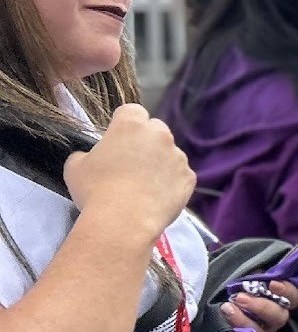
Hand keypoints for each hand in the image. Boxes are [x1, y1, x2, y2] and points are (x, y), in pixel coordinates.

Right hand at [64, 104, 195, 246]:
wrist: (124, 220)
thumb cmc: (95, 189)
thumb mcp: (75, 167)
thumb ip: (85, 154)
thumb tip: (89, 156)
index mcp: (131, 125)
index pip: (131, 111)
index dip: (123, 123)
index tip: (116, 139)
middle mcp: (160, 135)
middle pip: (155, 129)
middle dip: (144, 141)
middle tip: (130, 163)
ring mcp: (178, 156)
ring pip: (169, 153)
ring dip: (159, 162)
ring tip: (143, 186)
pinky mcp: (190, 177)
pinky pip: (179, 175)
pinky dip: (170, 183)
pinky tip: (156, 197)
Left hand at [222, 279, 297, 331]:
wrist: (230, 300)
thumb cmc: (248, 285)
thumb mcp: (257, 276)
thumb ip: (261, 276)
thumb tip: (257, 274)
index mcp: (285, 299)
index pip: (294, 296)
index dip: (286, 291)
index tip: (272, 284)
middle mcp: (277, 317)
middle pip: (279, 316)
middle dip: (261, 307)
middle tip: (240, 297)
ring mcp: (265, 330)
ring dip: (244, 320)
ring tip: (227, 308)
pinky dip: (235, 328)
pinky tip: (224, 318)